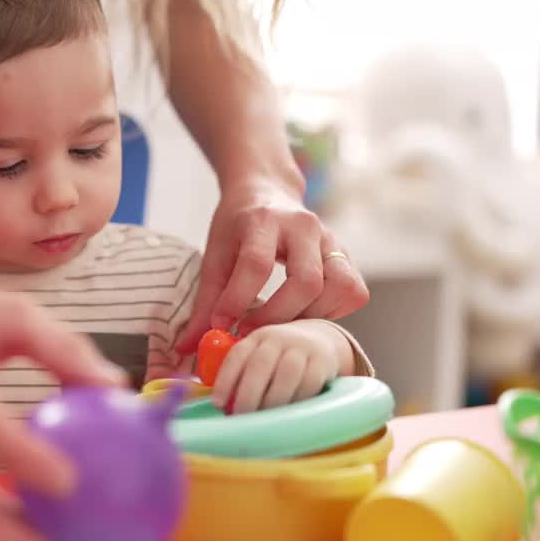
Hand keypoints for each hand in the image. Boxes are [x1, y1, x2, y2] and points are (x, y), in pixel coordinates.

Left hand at [178, 178, 368, 351]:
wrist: (267, 191)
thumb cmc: (238, 227)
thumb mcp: (215, 255)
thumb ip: (205, 302)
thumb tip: (186, 349)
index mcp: (263, 220)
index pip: (256, 264)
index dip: (238, 300)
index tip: (222, 324)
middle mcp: (303, 226)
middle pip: (306, 281)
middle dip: (278, 315)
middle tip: (252, 330)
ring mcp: (330, 238)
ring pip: (338, 287)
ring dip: (311, 315)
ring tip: (282, 322)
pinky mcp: (346, 253)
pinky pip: (353, 291)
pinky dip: (333, 311)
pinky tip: (306, 313)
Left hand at [209, 321, 341, 413]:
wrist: (323, 339)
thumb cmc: (282, 357)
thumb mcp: (263, 355)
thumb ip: (244, 374)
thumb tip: (224, 406)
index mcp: (258, 337)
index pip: (238, 356)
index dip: (225, 380)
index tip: (218, 403)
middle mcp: (278, 338)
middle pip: (260, 364)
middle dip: (248, 394)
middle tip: (241, 417)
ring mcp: (302, 347)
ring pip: (286, 373)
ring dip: (273, 399)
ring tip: (264, 420)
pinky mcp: (323, 361)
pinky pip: (310, 382)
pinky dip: (297, 399)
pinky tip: (289, 413)